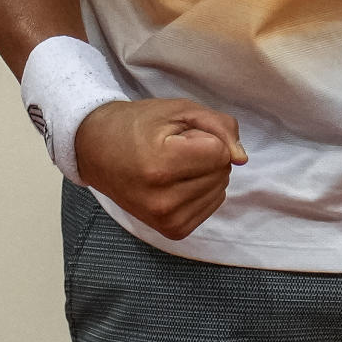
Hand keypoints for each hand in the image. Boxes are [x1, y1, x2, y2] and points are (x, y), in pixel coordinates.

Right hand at [74, 99, 247, 239]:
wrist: (99, 151)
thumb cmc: (139, 125)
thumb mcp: (180, 110)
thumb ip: (219, 127)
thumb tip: (241, 159)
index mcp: (161, 166)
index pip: (220, 153)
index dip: (205, 137)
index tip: (177, 136)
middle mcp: (163, 200)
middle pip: (222, 172)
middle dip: (207, 155)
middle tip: (173, 149)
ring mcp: (166, 219)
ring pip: (220, 189)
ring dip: (205, 173)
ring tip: (172, 165)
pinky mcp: (171, 230)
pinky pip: (211, 205)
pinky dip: (202, 189)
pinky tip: (176, 181)